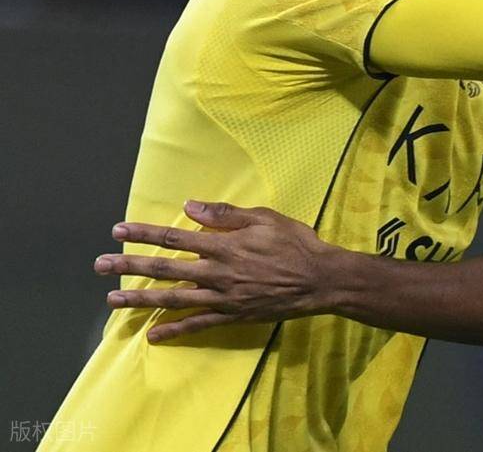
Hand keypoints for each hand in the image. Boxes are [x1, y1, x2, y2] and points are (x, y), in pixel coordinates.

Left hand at [94, 200, 338, 342]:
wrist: (321, 279)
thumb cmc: (296, 243)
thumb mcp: (266, 218)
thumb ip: (227, 214)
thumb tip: (192, 206)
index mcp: (224, 245)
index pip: (175, 237)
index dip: (145, 233)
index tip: (119, 230)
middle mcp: (217, 272)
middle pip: (165, 268)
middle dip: (130, 265)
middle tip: (100, 265)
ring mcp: (223, 297)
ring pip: (173, 299)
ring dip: (140, 299)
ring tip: (112, 300)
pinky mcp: (233, 316)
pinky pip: (198, 325)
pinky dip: (174, 331)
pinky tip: (153, 335)